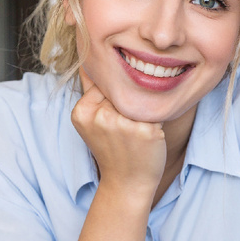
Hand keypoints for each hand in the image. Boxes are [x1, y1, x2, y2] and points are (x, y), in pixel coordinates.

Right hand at [71, 69, 165, 193]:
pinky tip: (149, 136)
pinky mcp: (145, 130)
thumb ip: (92, 90)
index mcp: (82, 111)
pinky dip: (157, 119)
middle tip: (127, 128)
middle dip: (130, 103)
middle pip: (122, 91)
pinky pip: (157, 111)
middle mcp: (100, 116)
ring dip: (144, 110)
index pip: (105, 84)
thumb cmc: (113, 149)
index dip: (114, 98)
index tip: (115, 117)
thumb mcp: (93, 121)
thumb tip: (87, 57)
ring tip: (136, 132)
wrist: (127, 182)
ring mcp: (123, 124)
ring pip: (140, 99)